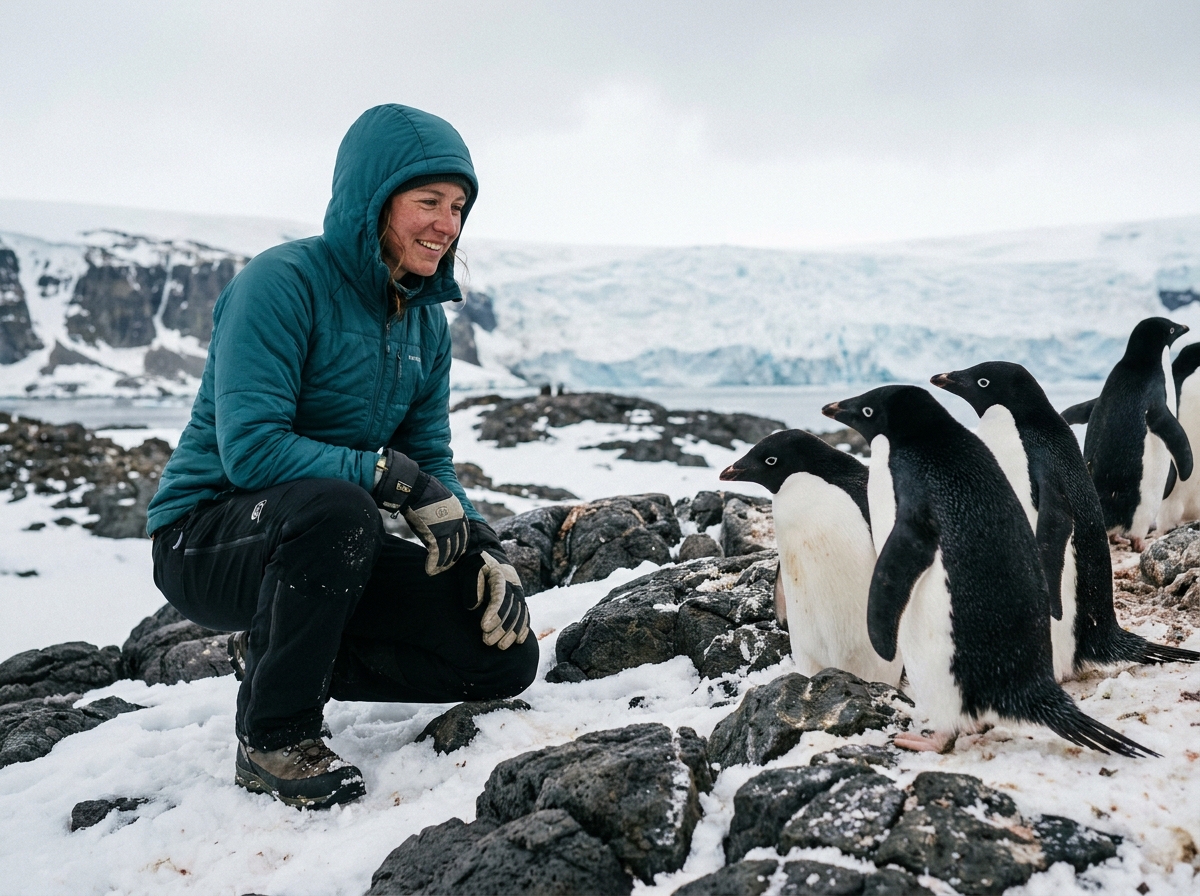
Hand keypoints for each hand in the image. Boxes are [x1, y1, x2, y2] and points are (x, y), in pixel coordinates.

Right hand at [372, 449, 468, 574]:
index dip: (459, 546)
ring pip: (449, 552)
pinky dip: (434, 564)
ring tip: (438, 570)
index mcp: (460, 514)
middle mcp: (457, 523)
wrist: (414, 488)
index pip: (464, 536)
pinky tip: (430, 569)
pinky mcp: (435, 535)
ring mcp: (447, 530)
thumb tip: (443, 523)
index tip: (456, 553)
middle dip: (453, 557)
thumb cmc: (424, 493)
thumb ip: (447, 515)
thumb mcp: (443, 501)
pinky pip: (437, 554)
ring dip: (444, 563)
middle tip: (448, 565)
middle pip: (458, 546)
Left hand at [464, 520, 529, 648]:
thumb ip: (472, 585)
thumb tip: (474, 605)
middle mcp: (513, 585)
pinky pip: (525, 615)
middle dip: (500, 627)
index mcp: (500, 576)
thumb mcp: (470, 569)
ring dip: (511, 632)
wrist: (488, 556)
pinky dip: (522, 628)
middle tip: (487, 641)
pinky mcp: (519, 600)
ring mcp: (518, 593)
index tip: (483, 626)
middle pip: (510, 609)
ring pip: (519, 615)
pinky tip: (518, 641)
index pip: (499, 596)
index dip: (493, 612)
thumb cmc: (475, 564)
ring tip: (500, 647)